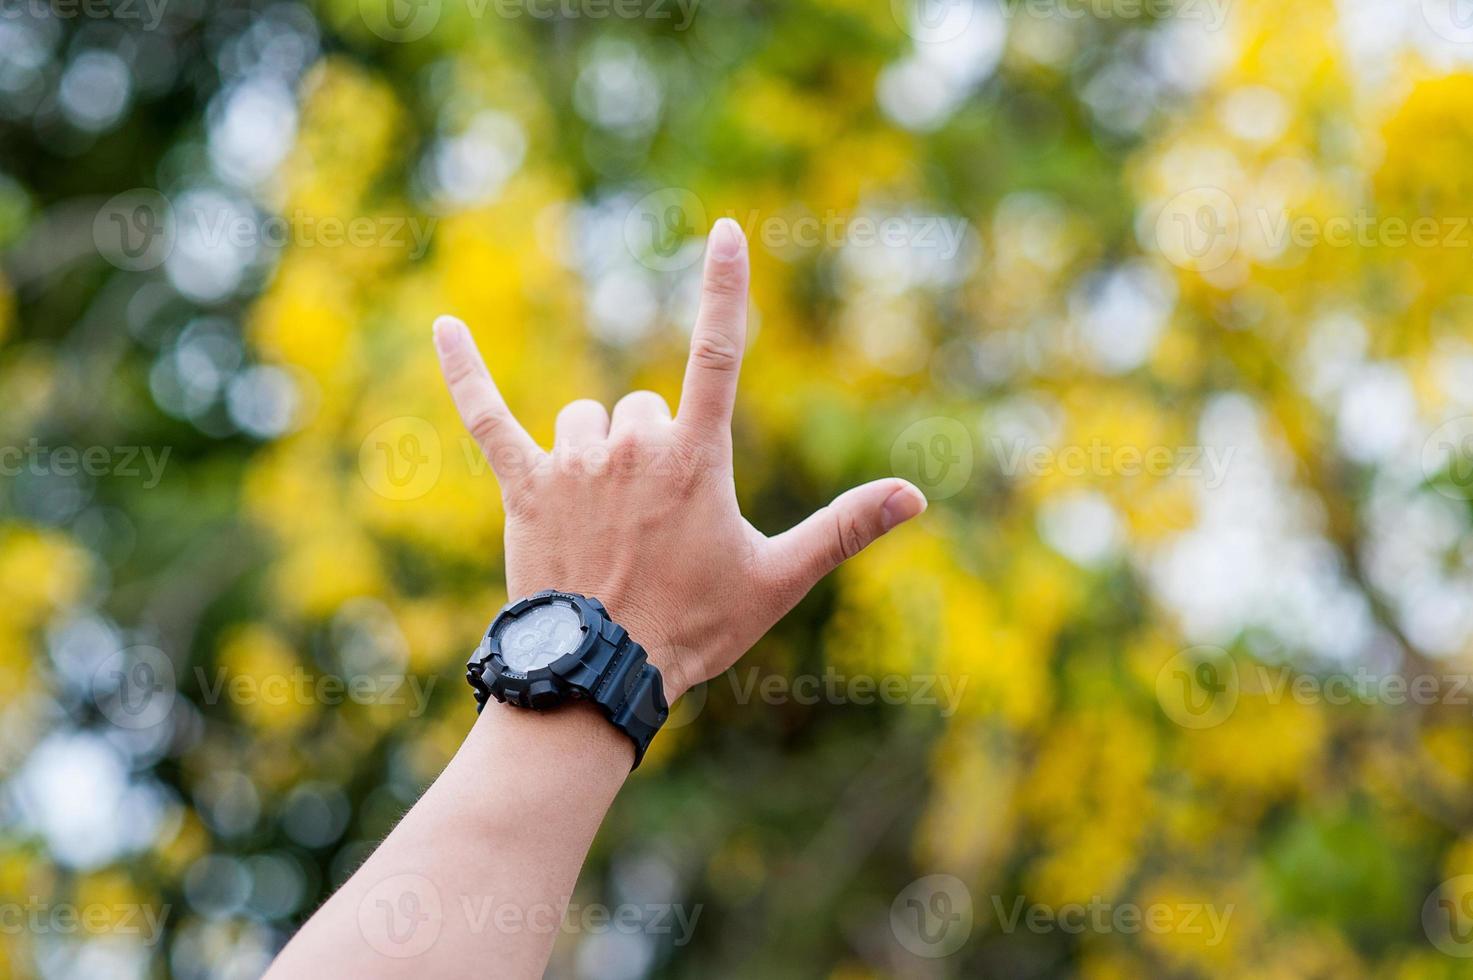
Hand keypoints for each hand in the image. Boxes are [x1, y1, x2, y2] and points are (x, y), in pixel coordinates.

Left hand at [432, 218, 925, 700]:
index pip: (718, 353)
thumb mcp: (778, 578)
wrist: (600, 674)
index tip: (727, 231)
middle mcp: (631, 446)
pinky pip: (488, 414)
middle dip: (654, 452)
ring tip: (605, 527)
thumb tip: (916, 495)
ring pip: (586, 421)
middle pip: (643, 407)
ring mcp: (572, 463)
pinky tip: (446, 325)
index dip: (724, 289)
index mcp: (695, 458)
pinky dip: (466, 371)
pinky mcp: (523, 486)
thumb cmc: (695, 627)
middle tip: (656, 530)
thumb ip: (844, 527)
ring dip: (596, 455)